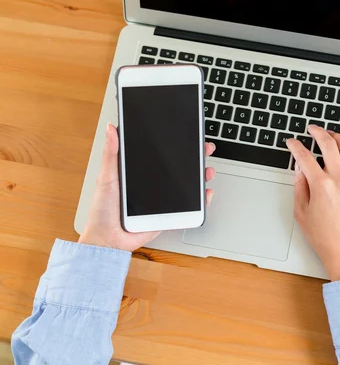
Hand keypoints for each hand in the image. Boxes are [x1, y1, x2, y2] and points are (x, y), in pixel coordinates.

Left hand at [78, 123, 215, 251]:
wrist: (108, 240)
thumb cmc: (102, 210)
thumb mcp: (106, 177)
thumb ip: (111, 153)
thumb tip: (111, 129)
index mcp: (140, 172)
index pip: (163, 155)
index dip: (177, 145)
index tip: (188, 135)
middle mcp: (154, 184)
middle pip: (180, 168)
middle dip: (196, 157)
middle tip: (205, 149)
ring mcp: (163, 200)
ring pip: (188, 185)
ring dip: (202, 176)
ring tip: (207, 171)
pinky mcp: (168, 214)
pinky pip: (189, 207)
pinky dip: (201, 201)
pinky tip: (206, 193)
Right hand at [286, 125, 339, 280]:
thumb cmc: (324, 237)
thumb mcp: (301, 212)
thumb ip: (300, 187)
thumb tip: (300, 169)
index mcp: (321, 186)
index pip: (305, 157)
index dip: (296, 146)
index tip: (291, 142)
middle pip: (329, 145)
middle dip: (318, 132)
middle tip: (312, 128)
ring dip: (338, 138)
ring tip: (330, 134)